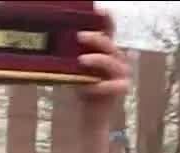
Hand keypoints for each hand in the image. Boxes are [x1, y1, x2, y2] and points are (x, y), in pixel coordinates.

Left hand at [75, 10, 130, 124]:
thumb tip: (57, 41)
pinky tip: (87, 88)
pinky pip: (112, 84)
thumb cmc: (82, 88)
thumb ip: (73, 55)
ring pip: (111, 62)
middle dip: (95, 38)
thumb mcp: (75, 69)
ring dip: (96, 60)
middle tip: (79, 36)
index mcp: (106, 51)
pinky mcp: (122, 88)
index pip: (108, 31)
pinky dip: (99, 86)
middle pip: (109, 44)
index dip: (106, 20)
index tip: (99, 10)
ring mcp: (122, 73)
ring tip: (81, 61)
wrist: (89, 114)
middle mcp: (117, 58)